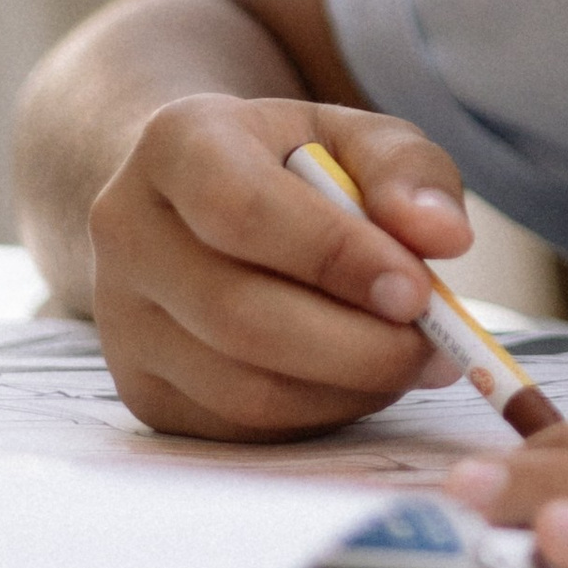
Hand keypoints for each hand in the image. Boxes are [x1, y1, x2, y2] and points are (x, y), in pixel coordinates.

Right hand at [89, 98, 473, 440]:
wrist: (199, 205)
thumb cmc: (291, 167)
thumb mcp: (354, 139)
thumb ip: (408, 171)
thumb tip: (445, 237)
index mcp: (178, 143)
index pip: (244, 209)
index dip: (336, 257)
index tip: (418, 291)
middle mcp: (129, 232)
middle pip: (240, 315)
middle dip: (357, 345)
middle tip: (437, 348)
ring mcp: (122, 322)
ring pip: (241, 388)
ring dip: (347, 389)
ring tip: (410, 363)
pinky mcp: (143, 391)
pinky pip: (240, 428)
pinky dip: (318, 416)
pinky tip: (359, 383)